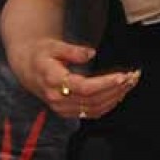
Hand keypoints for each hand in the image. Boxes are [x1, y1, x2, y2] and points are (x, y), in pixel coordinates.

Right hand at [13, 37, 139, 120]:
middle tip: (132, 77)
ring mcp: (62, 108)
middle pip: (92, 100)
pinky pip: (91, 113)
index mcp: (52, 80)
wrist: (28, 67)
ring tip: (130, 84)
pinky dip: (108, 105)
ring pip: (94, 109)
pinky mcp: (67, 112)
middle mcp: (57, 98)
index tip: (121, 76)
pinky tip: (119, 94)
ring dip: (115, 98)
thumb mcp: (53, 45)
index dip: (104, 84)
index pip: (83, 87)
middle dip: (115, 90)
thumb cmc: (42, 54)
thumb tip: (90, 53)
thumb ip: (72, 50)